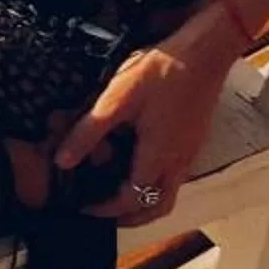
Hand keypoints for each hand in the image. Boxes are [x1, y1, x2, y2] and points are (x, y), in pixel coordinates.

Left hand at [50, 26, 235, 225]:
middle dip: (130, 217)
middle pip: (157, 208)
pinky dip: (154, 180)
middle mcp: (178, 162)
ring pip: (168, 192)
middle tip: (104, 211)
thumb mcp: (116, 98)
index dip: (105, 209)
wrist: (204, 51)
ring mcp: (189, 152)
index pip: (131, 201)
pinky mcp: (193, 140)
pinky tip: (137, 161)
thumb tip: (63, 161)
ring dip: (144, 200)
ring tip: (117, 190)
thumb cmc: (163, 71)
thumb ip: (89, 132)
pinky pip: (174, 174)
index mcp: (158, 157)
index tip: (84, 206)